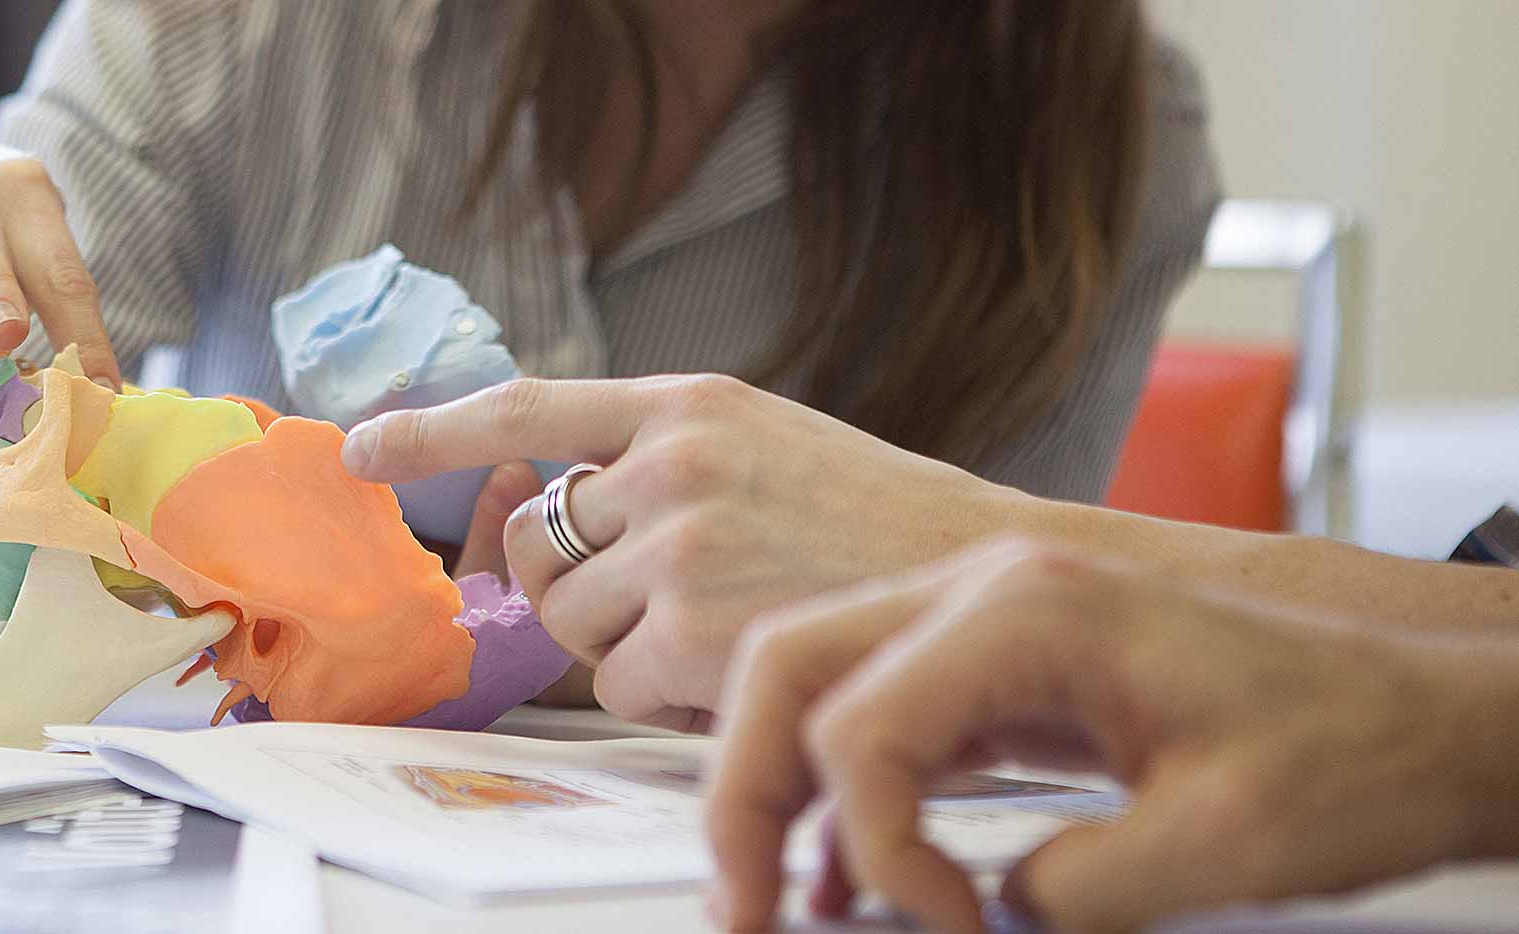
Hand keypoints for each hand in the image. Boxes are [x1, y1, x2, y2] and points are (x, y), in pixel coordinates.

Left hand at [339, 375, 1035, 725]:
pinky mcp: (691, 632)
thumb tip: (547, 515)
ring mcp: (677, 547)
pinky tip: (746, 672)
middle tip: (670, 608)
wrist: (999, 589)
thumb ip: (666, 469)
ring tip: (737, 630)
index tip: (360, 446)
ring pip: (576, 628)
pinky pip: (620, 688)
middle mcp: (670, 463)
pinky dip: (671, 699)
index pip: (527, 407)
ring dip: (634, 650)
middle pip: (541, 550)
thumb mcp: (774, 453)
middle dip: (579, 592)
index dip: (431, 431)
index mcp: (691, 404)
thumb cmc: (887, 534)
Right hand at [706, 539, 1518, 932]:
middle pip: (787, 668)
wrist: (1429, 715)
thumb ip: (1079, 887)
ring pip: (809, 682)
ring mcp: (985, 623)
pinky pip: (876, 714)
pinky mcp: (1002, 669)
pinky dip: (841, 796)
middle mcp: (986, 594)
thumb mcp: (1224, 842)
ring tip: (770, 900)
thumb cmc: (1354, 751)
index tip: (940, 927)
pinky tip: (848, 878)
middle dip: (745, 794)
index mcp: (1032, 608)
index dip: (874, 849)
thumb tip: (978, 915)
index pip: (863, 721)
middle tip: (742, 908)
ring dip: (773, 789)